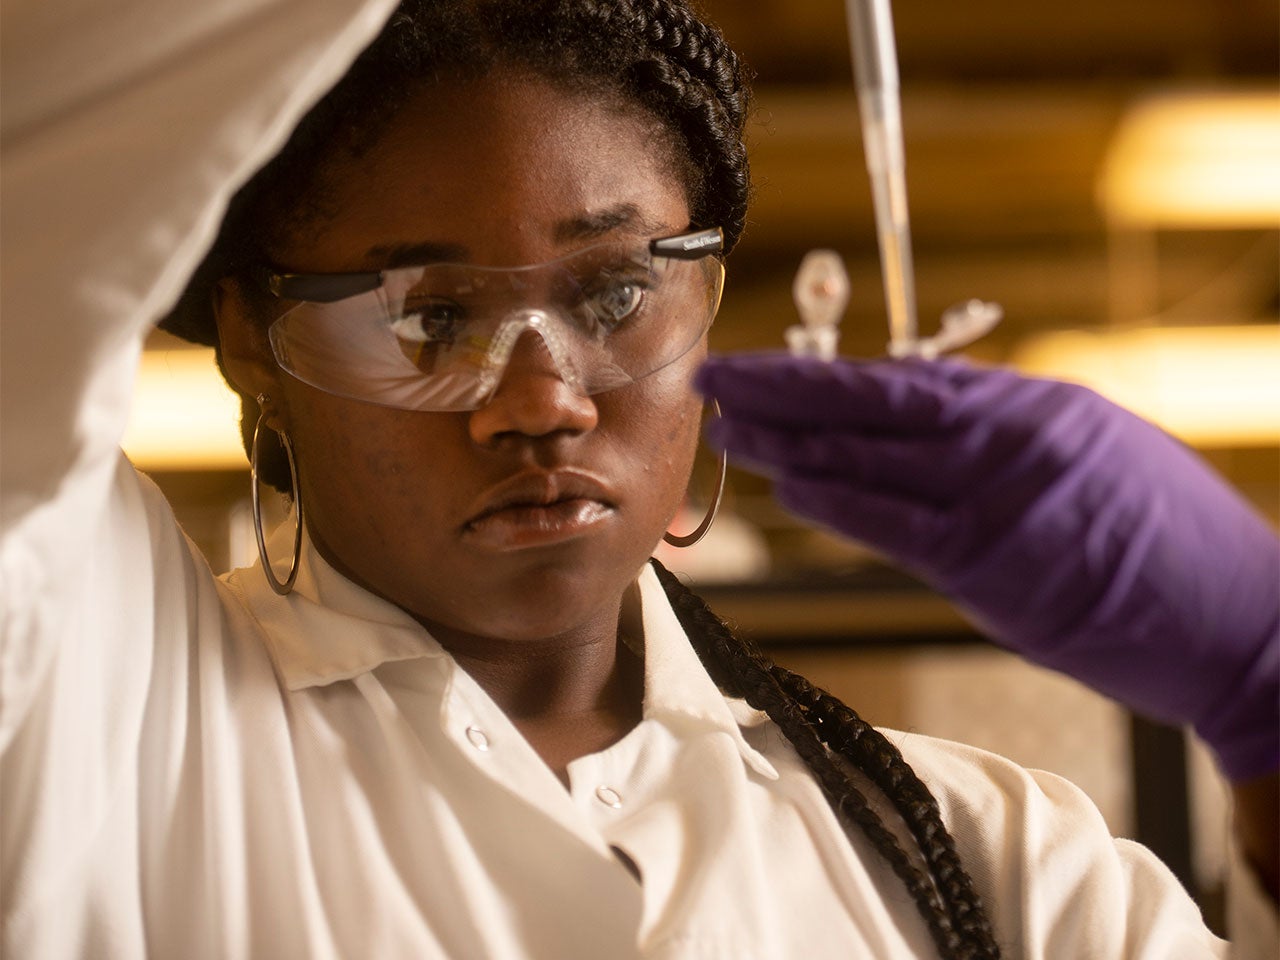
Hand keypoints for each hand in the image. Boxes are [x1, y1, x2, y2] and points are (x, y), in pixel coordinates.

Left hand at [697, 354, 1278, 780]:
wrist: (1244, 619)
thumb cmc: (1169, 541)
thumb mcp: (1093, 452)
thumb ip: (1004, 435)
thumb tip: (919, 423)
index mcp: (1033, 406)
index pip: (903, 382)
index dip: (822, 375)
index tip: (766, 370)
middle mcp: (1011, 440)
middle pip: (870, 406)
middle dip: (783, 392)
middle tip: (716, 378)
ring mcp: (1001, 501)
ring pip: (870, 463)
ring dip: (789, 447)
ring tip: (730, 431)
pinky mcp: (997, 567)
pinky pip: (896, 529)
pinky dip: (837, 505)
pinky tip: (789, 489)